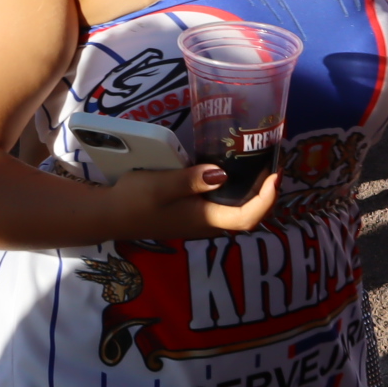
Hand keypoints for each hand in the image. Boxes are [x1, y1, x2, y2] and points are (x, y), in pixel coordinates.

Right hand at [105, 161, 279, 239]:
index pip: (248, 218)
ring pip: (236, 209)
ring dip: (251, 191)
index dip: (267, 199)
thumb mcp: (161, 185)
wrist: (111, 214)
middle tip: (273, 164)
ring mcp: (199, 220)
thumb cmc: (135, 200)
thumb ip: (191, 180)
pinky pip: (222, 204)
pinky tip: (231, 169)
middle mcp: (207, 224)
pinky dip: (234, 189)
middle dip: (265, 193)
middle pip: (248, 215)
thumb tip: (221, 173)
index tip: (276, 176)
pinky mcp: (191, 213)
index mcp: (205, 219)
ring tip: (259, 163)